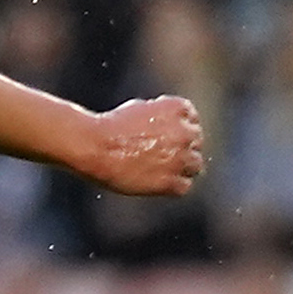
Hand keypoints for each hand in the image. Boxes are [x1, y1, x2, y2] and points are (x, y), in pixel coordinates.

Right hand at [76, 95, 204, 196]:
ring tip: (161, 170)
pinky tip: (158, 183)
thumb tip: (171, 129)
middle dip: (182, 147)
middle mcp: (184, 132)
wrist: (96, 146)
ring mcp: (180, 158)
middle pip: (196, 142)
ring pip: (195, 165)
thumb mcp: (140, 108)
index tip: (166, 135)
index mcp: (178, 108)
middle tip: (162, 155)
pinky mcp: (170, 181)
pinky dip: (174, 186)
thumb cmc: (111, 126)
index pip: (192, 119)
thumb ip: (161, 116)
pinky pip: (184, 186)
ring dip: (183, 167)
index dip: (180, 128)